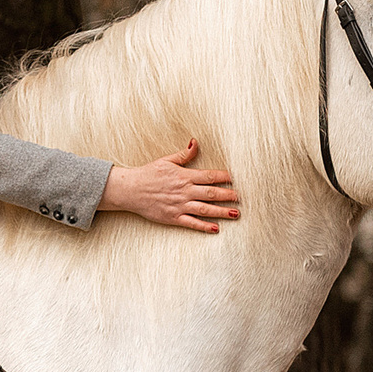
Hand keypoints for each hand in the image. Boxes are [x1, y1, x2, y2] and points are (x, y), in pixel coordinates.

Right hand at [103, 138, 240, 232]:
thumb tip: (195, 143)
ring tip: (236, 213)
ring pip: (206, 209)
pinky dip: (204, 227)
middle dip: (228, 195)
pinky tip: (216, 228)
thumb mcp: (166, 160)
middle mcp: (185, 191)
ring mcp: (180, 205)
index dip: (225, 177)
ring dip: (222, 211)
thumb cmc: (149, 174)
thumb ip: (184, 154)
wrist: (131, 189)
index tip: (236, 179)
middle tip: (241, 197)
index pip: (210, 176)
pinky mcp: (174, 217)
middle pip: (212, 193)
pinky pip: (192, 223)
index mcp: (185, 176)